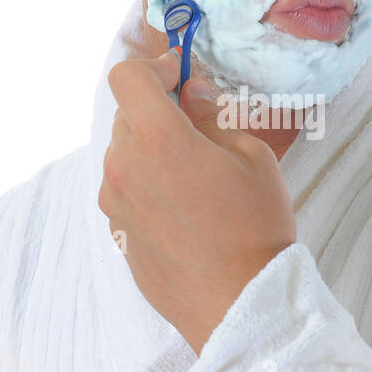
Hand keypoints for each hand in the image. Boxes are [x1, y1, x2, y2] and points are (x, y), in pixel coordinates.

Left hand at [98, 48, 296, 354]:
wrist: (241, 304)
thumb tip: (192, 91)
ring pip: (123, 154)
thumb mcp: (251, 157)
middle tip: (198, 127)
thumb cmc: (256, 228)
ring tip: (193, 175)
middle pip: (126, 115)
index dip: (154, 68)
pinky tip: (184, 208)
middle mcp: (123, 167)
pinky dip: (146, 185)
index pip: (126, 75)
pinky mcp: (117, 233)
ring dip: (150, 150)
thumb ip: (212, 115)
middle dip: (158, 111)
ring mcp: (115, 203)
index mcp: (157, 138)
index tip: (181, 78)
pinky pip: (125, 191)